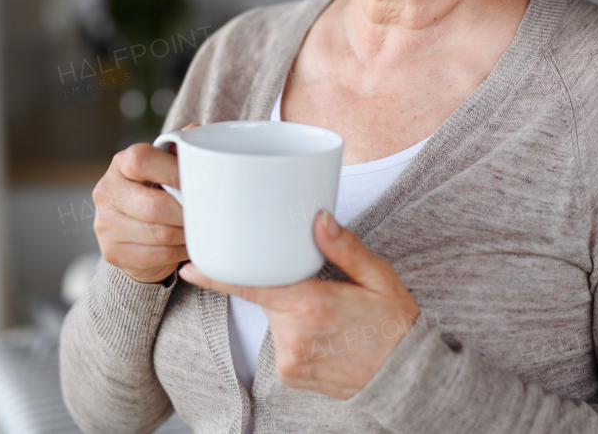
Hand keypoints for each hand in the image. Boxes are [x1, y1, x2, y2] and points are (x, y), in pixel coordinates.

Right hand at [92, 124, 198, 283]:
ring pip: (159, 233)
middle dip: (186, 213)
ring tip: (199, 230)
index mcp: (120, 164)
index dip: (173, 170)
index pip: (141, 160)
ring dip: (186, 234)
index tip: (197, 181)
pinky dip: (179, 252)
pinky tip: (186, 246)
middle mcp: (107, 192)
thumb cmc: (157, 192)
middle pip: (154, 205)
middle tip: (206, 214)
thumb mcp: (166, 168)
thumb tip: (197, 129)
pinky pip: (157, 255)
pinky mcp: (112, 252)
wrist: (134, 234)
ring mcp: (106, 224)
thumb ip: (179, 149)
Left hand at [178, 210, 420, 398]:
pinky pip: (282, 346)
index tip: (190, 267)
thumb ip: (345, 248)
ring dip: (293, 315)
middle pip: (269, 298)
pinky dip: (297, 337)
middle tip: (323, 294)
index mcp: (312, 305)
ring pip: (276, 322)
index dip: (218, 277)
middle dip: (285, 289)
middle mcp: (295, 335)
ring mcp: (291, 360)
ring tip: (331, 321)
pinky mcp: (291, 377)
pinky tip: (326, 339)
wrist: (407, 379)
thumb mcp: (379, 277)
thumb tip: (319, 219)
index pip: (253, 286)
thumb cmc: (395, 323)